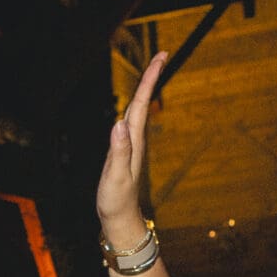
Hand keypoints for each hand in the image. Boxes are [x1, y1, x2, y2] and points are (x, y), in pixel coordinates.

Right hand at [97, 52, 165, 244]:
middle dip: (150, 78)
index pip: (141, 104)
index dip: (150, 80)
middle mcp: (135, 140)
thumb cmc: (116, 201)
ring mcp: (130, 147)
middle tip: (161, 55)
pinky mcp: (124, 153)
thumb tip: (119, 123)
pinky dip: (133, 108)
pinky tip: (132, 107)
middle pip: (142, 103)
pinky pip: (130, 123)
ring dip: (144, 91)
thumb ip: (118, 151)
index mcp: (133, 142)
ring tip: (150, 72)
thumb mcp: (115, 177)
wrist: (120, 220)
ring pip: (137, 111)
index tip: (161, 58)